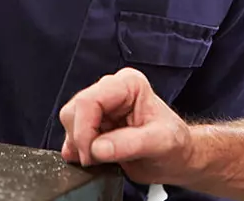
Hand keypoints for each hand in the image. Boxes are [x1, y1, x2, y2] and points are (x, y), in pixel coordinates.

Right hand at [60, 68, 195, 185]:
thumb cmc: (174, 144)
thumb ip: (130, 144)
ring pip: (69, 122)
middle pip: (74, 110)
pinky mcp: (92, 123)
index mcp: (128, 84)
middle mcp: (110, 90)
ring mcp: (100, 106)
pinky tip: (99, 157)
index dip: (84, 130)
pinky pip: (70, 135)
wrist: (175, 157)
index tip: (92, 155)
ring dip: (80, 145)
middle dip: (81, 139)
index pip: (89, 101)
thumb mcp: (161, 143)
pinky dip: (79, 150)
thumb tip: (98, 148)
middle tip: (98, 159)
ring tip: (105, 157)